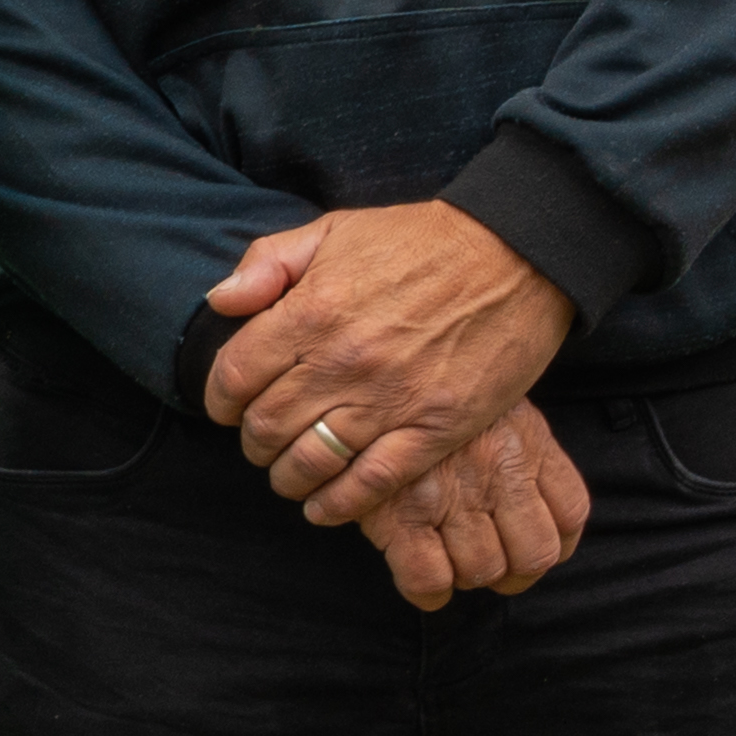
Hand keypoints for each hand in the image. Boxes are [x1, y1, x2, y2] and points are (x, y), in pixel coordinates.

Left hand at [205, 201, 572, 531]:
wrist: (515, 255)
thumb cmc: (419, 241)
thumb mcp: (334, 230)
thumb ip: (268, 262)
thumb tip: (221, 302)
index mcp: (312, 311)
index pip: (235, 376)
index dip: (220, 400)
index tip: (228, 407)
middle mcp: (343, 360)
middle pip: (267, 425)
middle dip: (252, 442)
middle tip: (260, 443)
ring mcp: (390, 398)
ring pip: (312, 461)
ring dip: (288, 477)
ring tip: (289, 474)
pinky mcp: (435, 428)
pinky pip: (372, 482)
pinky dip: (338, 504)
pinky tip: (324, 506)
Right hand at [358, 404, 594, 611]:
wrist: (371, 361)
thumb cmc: (426, 382)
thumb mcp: (488, 396)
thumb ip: (513, 440)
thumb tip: (527, 493)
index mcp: (526, 441)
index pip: (570, 514)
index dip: (557, 543)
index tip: (531, 547)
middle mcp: (498, 470)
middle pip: (533, 555)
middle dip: (512, 572)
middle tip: (490, 566)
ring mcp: (450, 494)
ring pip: (483, 569)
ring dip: (468, 578)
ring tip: (450, 565)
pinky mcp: (399, 513)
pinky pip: (429, 577)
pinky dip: (429, 591)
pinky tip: (423, 582)